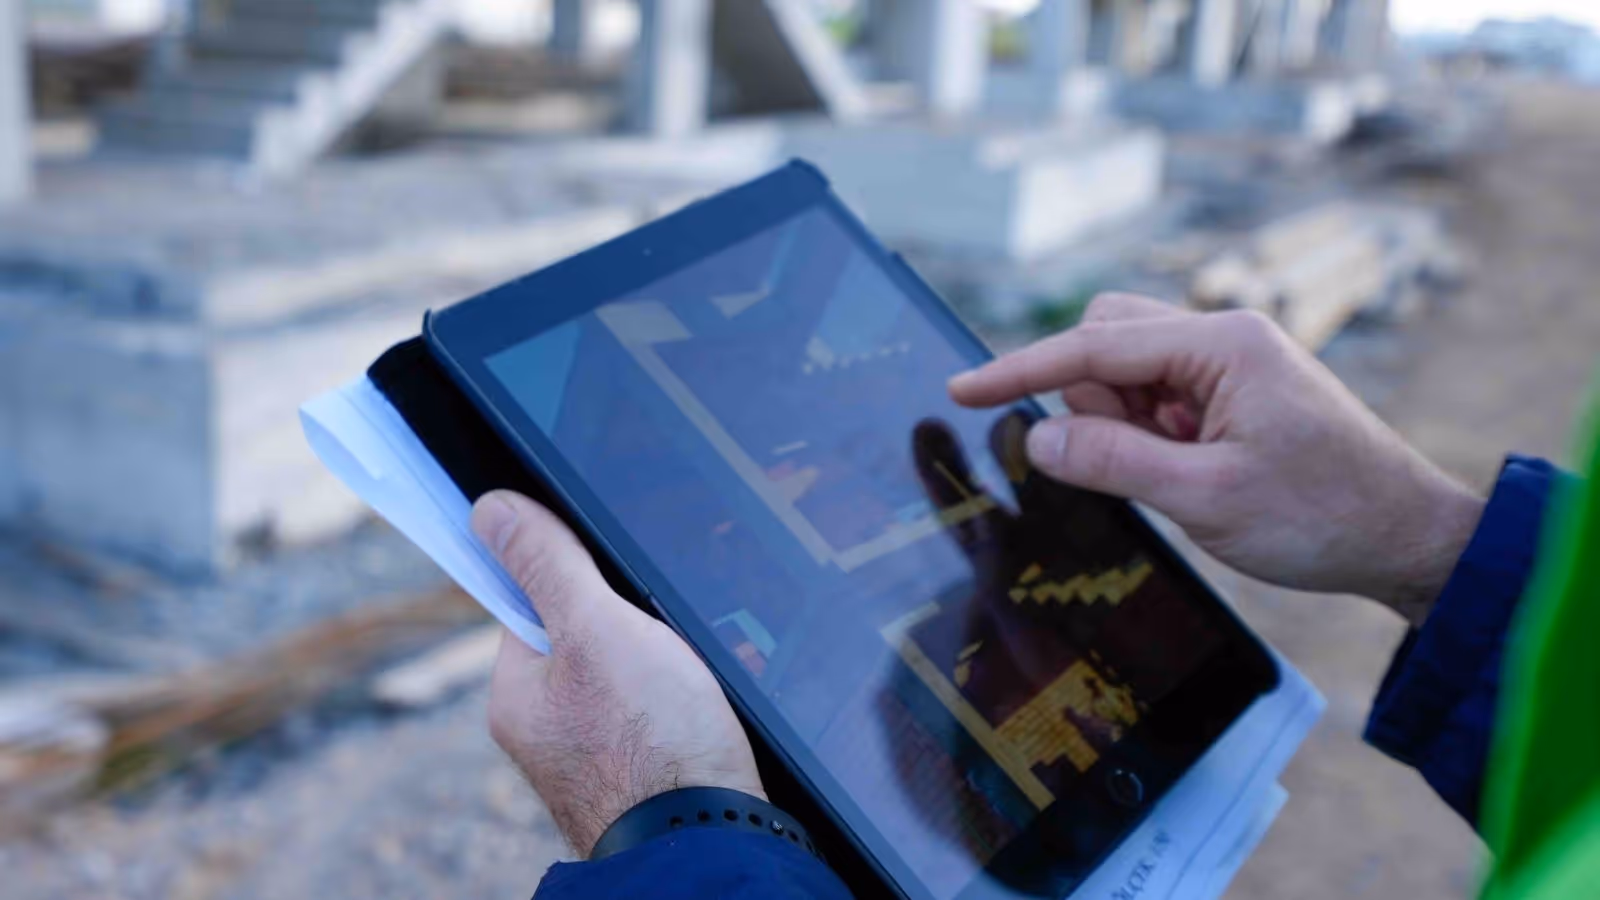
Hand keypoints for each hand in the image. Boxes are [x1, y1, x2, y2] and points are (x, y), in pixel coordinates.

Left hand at [471, 490, 764, 856]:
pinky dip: (683, 697)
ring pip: (629, 673)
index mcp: (516, 694)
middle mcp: (547, 730)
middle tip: (664, 629)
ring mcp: (595, 755)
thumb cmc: (650, 743)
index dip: (575, 577)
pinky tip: (703, 703)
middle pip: (586, 635)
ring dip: (664, 659)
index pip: (530, 602)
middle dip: (630, 621)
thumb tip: (490, 510)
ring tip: (690, 673)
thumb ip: (546, 565)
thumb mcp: (595, 627)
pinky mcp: (644, 771)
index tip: (614, 578)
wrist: (712, 840)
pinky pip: (658, 710)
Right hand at [948, 294, 1485, 625]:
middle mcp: (1223, 338)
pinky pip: (1158, 401)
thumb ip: (1113, 464)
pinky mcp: (1231, 396)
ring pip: (1127, 373)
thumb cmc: (1322, 516)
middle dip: (1091, 403)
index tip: (960, 389)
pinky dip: (1149, 437)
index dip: (1019, 370)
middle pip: (1107, 340)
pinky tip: (1189, 476)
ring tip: (1180, 479)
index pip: (1094, 345)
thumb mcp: (1206, 499)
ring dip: (1124, 427)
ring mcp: (1229, 365)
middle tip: (1136, 466)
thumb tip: (1036, 440)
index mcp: (1222, 343)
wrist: (1408, 538)